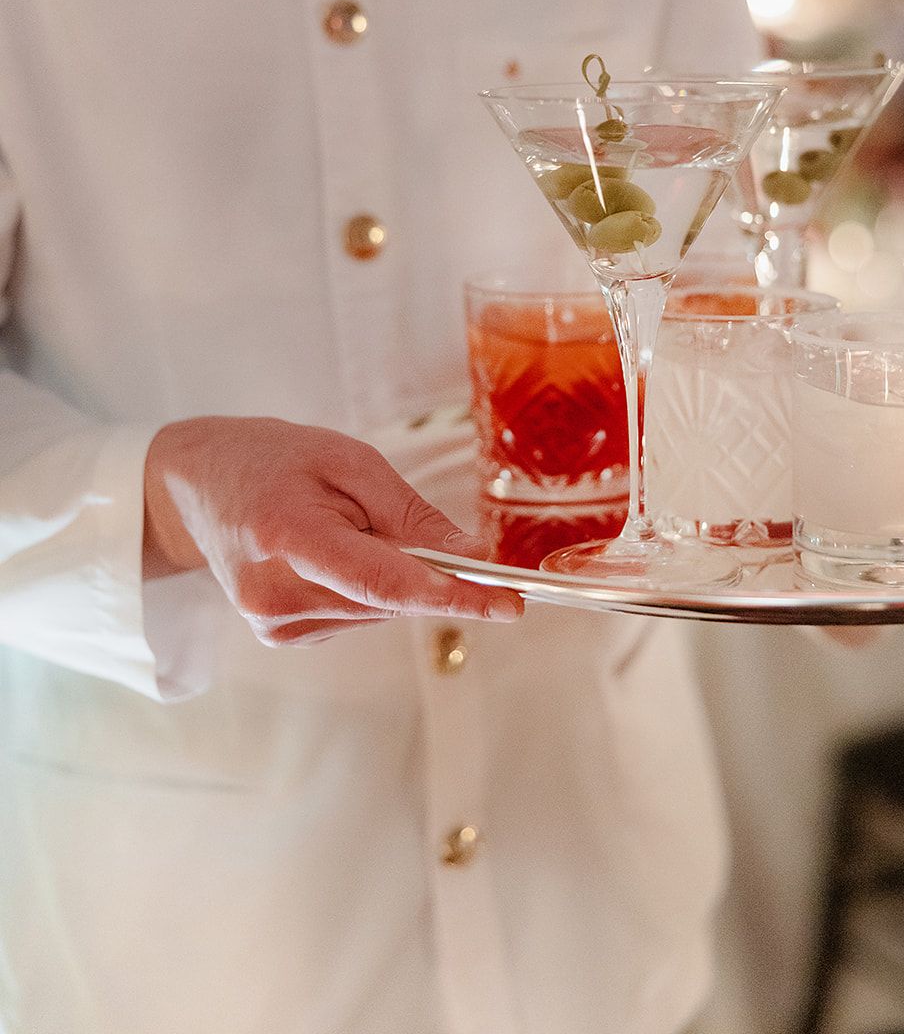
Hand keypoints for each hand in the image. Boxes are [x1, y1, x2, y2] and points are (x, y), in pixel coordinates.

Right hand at [143, 416, 522, 643]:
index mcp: (288, 538)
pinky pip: (356, 616)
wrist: (202, 483)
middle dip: (425, 572)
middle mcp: (274, 594)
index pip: (386, 583)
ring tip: (341, 525)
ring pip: (379, 611)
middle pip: (389, 599)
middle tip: (400, 520)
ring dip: (390, 576)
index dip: (455, 596)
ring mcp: (272, 623)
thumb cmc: (277, 459)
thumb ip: (411, 515)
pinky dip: (364, 588)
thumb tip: (473, 559)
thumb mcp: (349, 461)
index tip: (509, 605)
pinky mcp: (279, 636)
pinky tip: (330, 554)